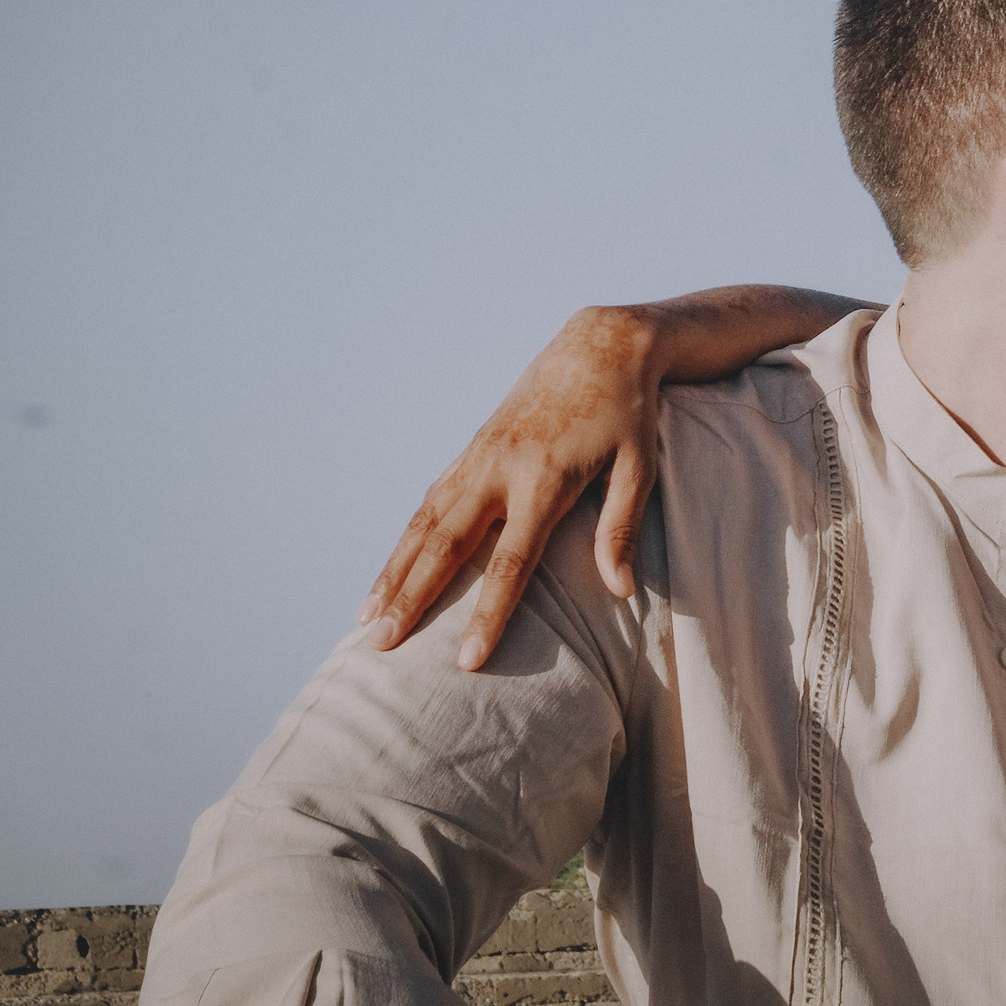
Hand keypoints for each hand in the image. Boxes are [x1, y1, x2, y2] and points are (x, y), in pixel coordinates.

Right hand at [359, 305, 660, 669]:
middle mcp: (500, 470)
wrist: (600, 346)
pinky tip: (390, 570)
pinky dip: (405, 539)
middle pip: (445, 545)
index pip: (511, 562)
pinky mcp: (473, 449)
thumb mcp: (639, 466)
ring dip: (393, 572)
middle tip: (379, 646)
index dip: (488, 612)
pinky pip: (430, 500)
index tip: (467, 659)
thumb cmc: (627, 411)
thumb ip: (621, 527)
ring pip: (424, 524)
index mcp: (544, 480)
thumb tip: (621, 590)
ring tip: (366, 620)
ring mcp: (480, 457)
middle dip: (411, 598)